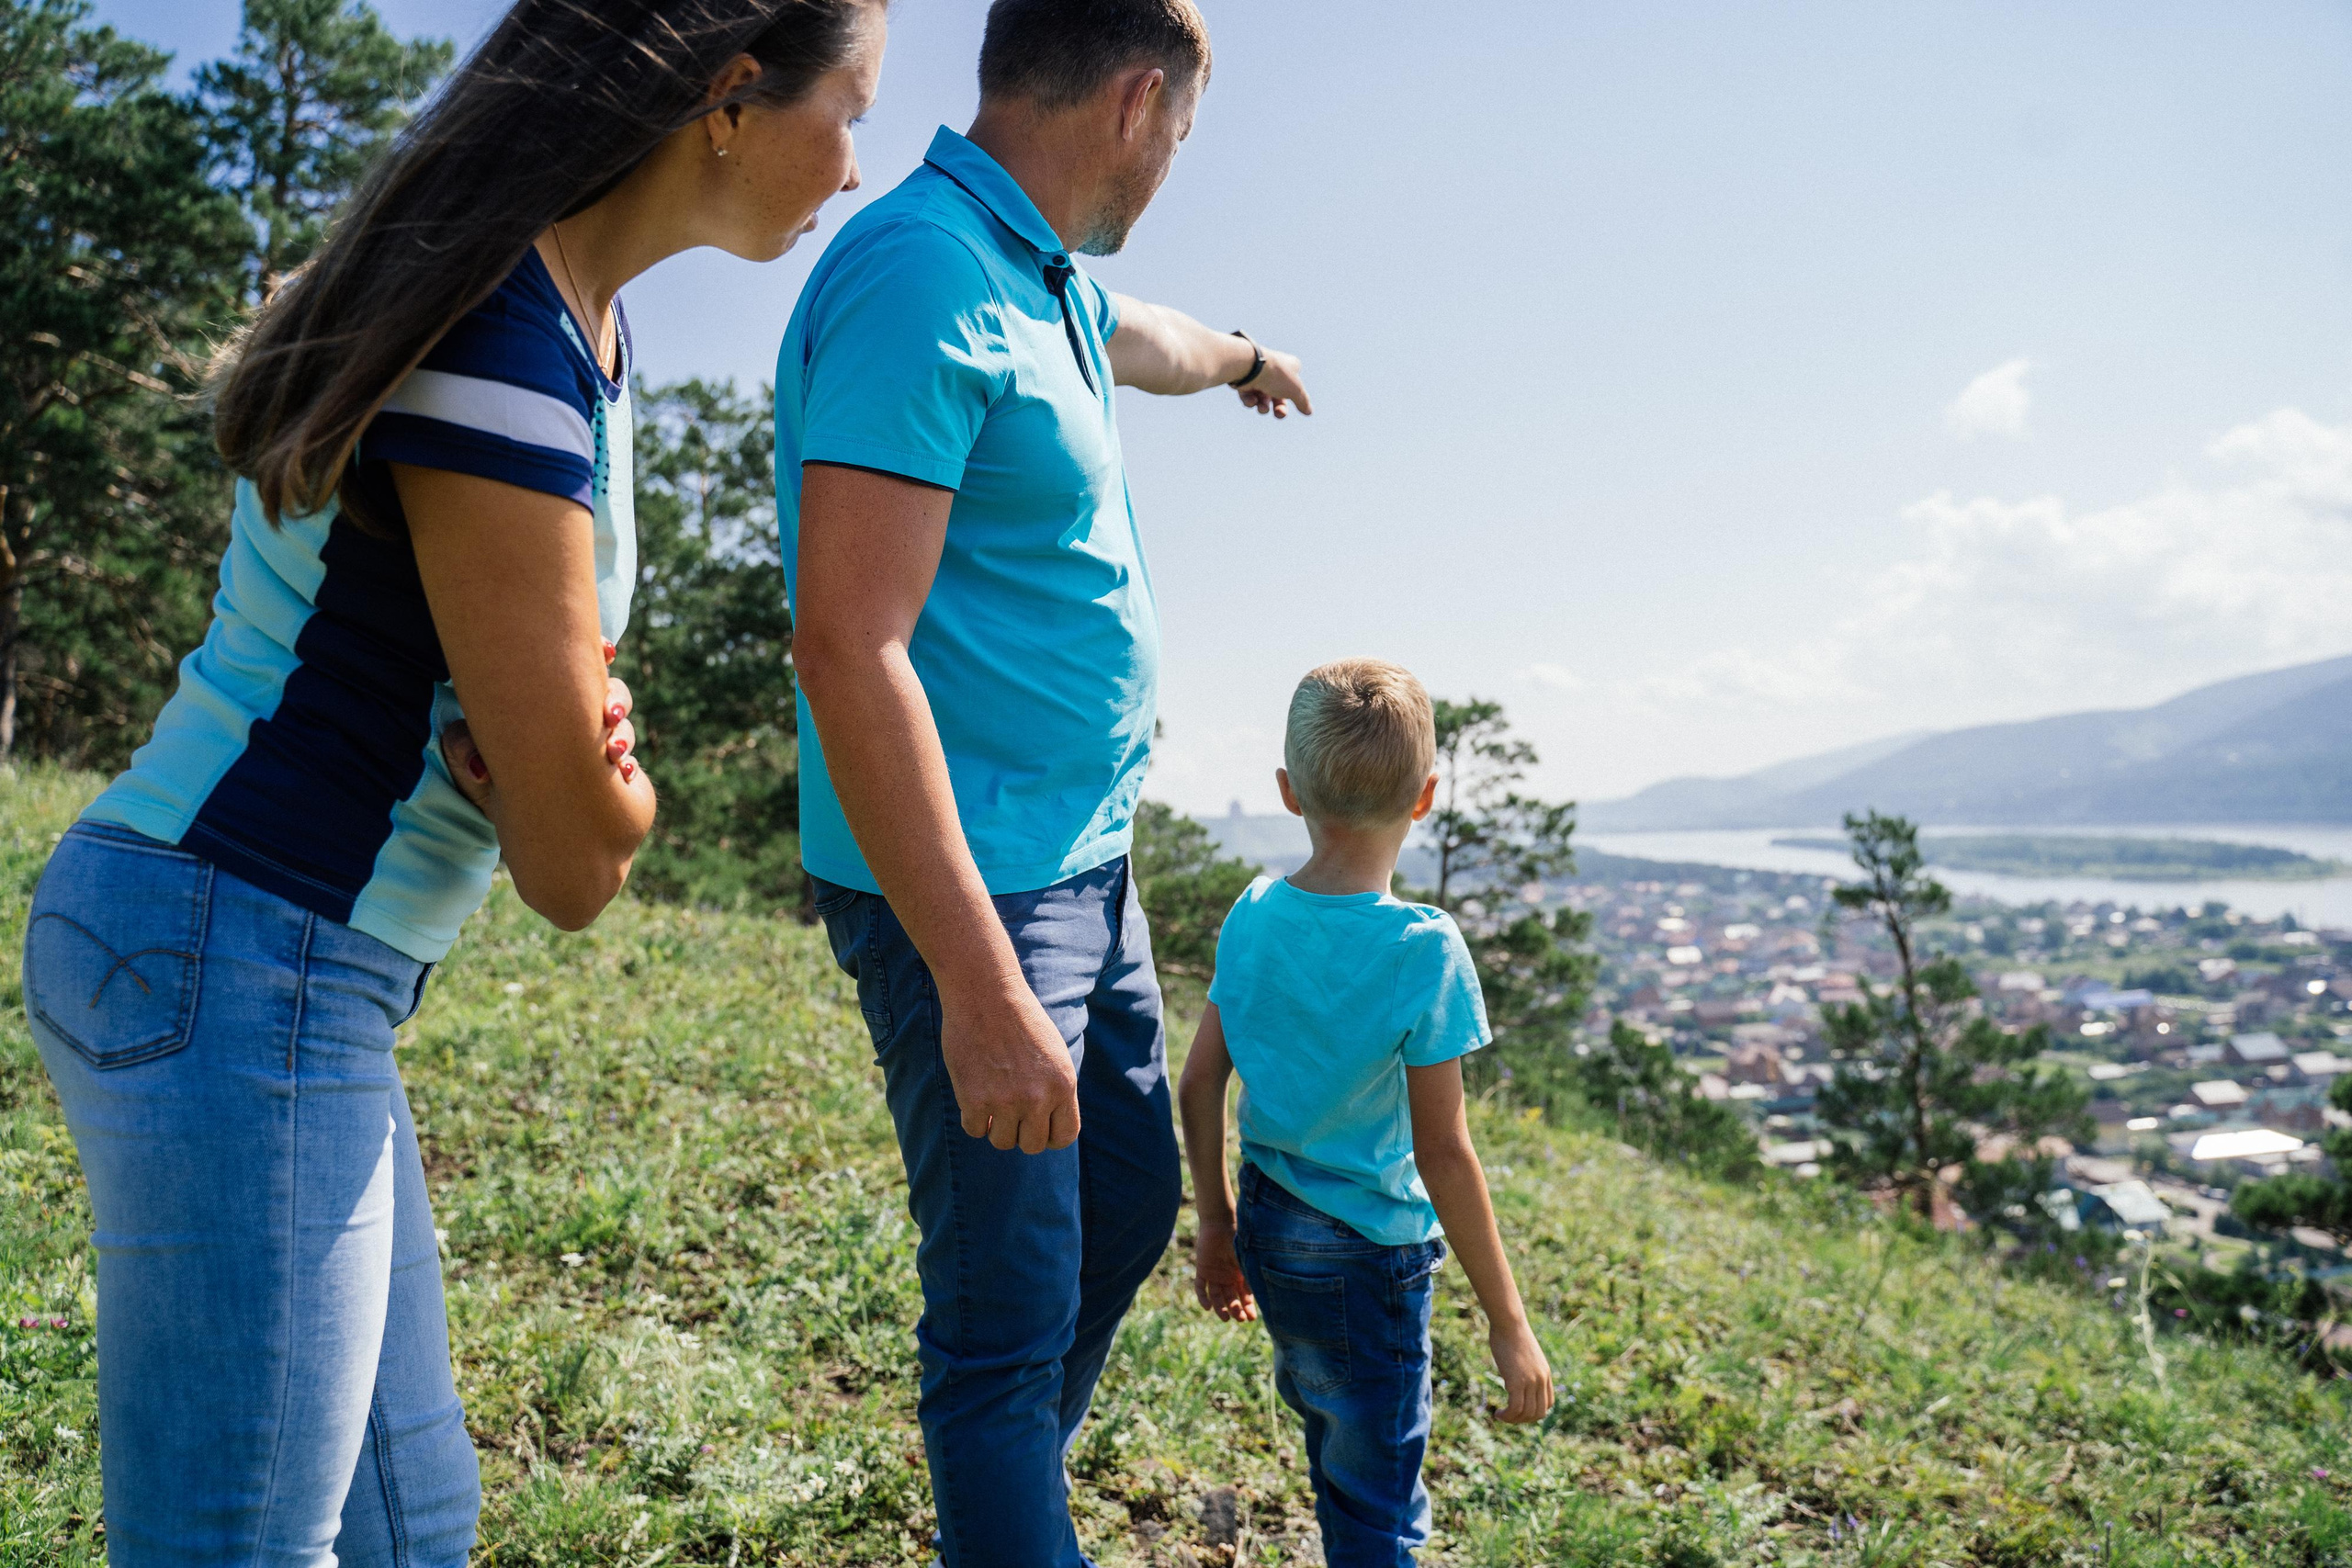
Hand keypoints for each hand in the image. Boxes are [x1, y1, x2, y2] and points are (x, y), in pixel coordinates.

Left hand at [441, 641, 637, 814]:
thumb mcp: (467, 763)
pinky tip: (624, 774)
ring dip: (624, 735)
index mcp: (547, 704)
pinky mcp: (612, 774)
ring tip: (614, 753)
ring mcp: (596, 746)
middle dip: (616, 698)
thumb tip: (479, 762)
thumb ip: (463, 748)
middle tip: (609, 714)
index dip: (595, 655)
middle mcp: (575, 720)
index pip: (574, 671)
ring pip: (623, 726)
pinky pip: (629, 762)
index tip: (605, 653)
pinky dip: (629, 766)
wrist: (518, 828)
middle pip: (609, 692)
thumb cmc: (491, 787)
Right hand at [939, 980, 1079, 1153]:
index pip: (1065, 1136)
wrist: (986, 993)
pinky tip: (973, 1098)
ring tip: (991, 1103)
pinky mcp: (974, 1100)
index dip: (1050, 1137)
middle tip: (1009, 1114)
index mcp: (1063, 1085)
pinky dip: (973, 1119)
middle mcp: (1039, 1098)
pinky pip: (975, 1130)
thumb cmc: (1019, 1017)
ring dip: (996, 1128)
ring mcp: (1007, 1101)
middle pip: (1033, 1146)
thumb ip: (1054, 1088)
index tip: (1036, 1128)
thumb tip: (1047, 1123)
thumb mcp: (1053, 1053)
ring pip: (1003, 1142)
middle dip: (1021, 1134)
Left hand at [1192, 1221, 1256, 1321]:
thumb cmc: (1237, 1239)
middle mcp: (1228, 1277)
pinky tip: (1207, 1307)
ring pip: (1217, 1297)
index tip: (1252, 1318)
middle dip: (1236, 1310)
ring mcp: (1215, 1275)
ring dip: (1220, 1308)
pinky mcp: (1202, 1270)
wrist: (1220, 1223)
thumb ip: (1251, 1274)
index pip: (1245, 1296)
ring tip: (1225, 1318)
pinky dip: (1202, 1298)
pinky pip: (1201, 1287)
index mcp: (1241, 1275)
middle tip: (1240, 1318)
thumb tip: (1264, 1293)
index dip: (1248, 1307)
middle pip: (1231, 1299)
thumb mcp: (1246, 1259)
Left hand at [1235, 347, 1310, 418]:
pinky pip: (1248, 396)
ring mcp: (1258, 375)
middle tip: (1278, 414)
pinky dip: (1250, 401)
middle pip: (1279, 395)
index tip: (1298, 406)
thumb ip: (1303, 401)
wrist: (1249, 367)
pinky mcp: (1244, 380)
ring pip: (1263, 397)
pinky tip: (1251, 399)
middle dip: (1279, 408)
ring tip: (1262, 408)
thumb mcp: (1295, 390)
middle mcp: (1274, 370)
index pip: (1295, 383)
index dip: (1295, 395)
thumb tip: (1309, 411)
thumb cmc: (1276, 376)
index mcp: (1290, 366)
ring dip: (1263, 407)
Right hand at [1488, 1322, 1553, 1424]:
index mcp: (1545, 1374)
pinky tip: (1498, 1413)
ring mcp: (1531, 1381)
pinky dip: (1507, 1415)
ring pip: (1527, 1413)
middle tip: (1509, 1416)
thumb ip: (1526, 1366)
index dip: (1535, 1412)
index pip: (1548, 1404)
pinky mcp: (1517, 1381)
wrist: (1509, 1324)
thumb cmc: (1512, 1334)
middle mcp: (1541, 1380)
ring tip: (1501, 1416)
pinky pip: (1515, 1408)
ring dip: (1513, 1420)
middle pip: (1538, 1413)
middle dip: (1523, 1420)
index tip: (1519, 1410)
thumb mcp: (1525, 1354)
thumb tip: (1517, 1372)